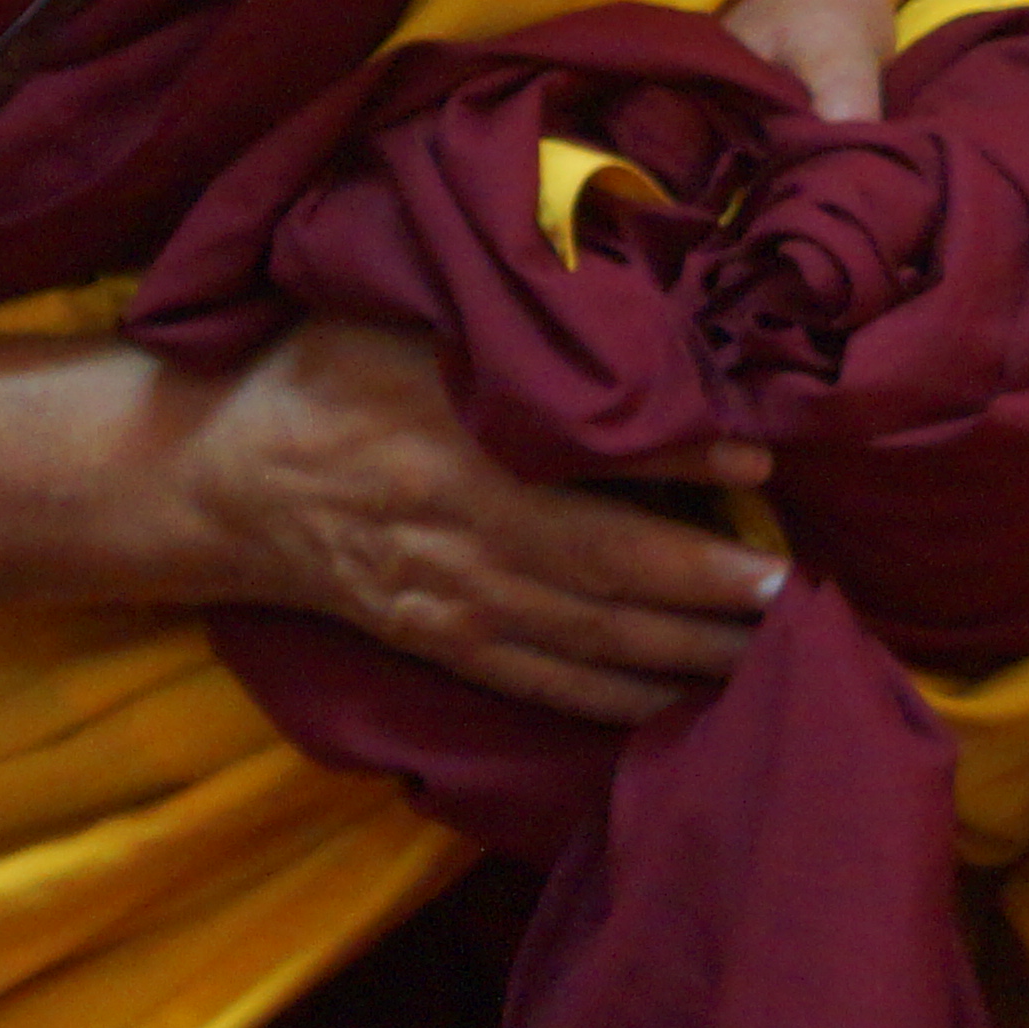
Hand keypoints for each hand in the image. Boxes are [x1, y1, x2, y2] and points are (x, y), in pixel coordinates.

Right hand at [182, 317, 781, 725]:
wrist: (219, 474)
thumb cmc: (330, 370)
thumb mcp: (418, 326)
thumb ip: (522, 337)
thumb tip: (643, 339)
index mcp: (463, 459)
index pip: (595, 481)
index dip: (686, 485)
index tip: (770, 474)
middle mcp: (467, 548)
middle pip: (616, 585)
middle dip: (719, 598)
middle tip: (809, 595)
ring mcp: (456, 611)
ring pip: (596, 649)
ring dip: (691, 656)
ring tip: (780, 650)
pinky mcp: (442, 647)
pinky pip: (549, 688)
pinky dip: (624, 702)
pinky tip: (687, 699)